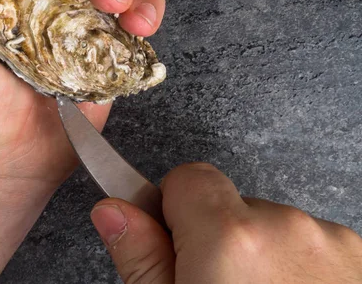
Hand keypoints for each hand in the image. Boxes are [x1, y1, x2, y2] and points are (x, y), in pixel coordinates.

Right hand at [91, 163, 361, 282]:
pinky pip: (312, 249)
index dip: (173, 210)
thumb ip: (142, 259)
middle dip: (218, 242)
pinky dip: (299, 272)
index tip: (175, 247)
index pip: (189, 178)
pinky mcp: (361, 261)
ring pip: (274, 230)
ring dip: (262, 260)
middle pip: (233, 207)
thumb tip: (113, 211)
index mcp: (231, 239)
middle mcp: (287, 229)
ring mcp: (333, 244)